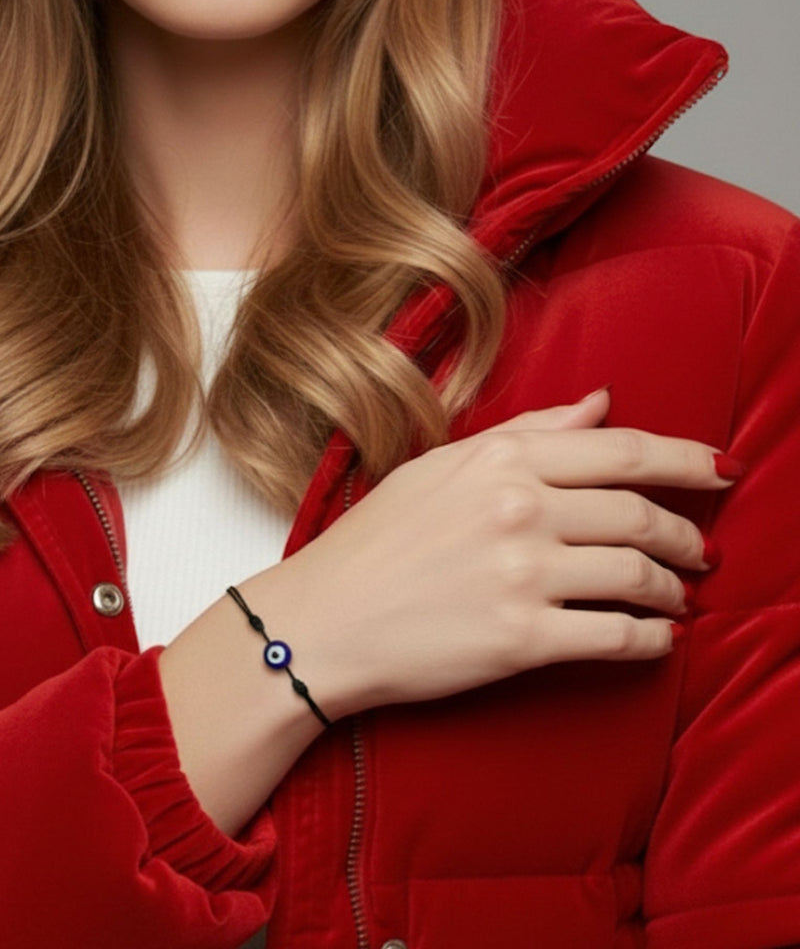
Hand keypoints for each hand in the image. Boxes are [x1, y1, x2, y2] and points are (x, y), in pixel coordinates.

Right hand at [261, 388, 733, 717]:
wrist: (323, 620)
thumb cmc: (375, 542)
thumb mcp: (440, 467)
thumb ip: (526, 433)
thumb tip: (600, 403)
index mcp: (501, 462)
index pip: (623, 451)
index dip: (687, 459)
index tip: (721, 469)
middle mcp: (519, 510)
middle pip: (641, 513)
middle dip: (686, 534)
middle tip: (701, 551)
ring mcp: (522, 576)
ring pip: (640, 576)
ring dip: (673, 588)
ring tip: (677, 595)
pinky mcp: (521, 639)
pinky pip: (618, 638)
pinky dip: (652, 640)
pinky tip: (657, 638)